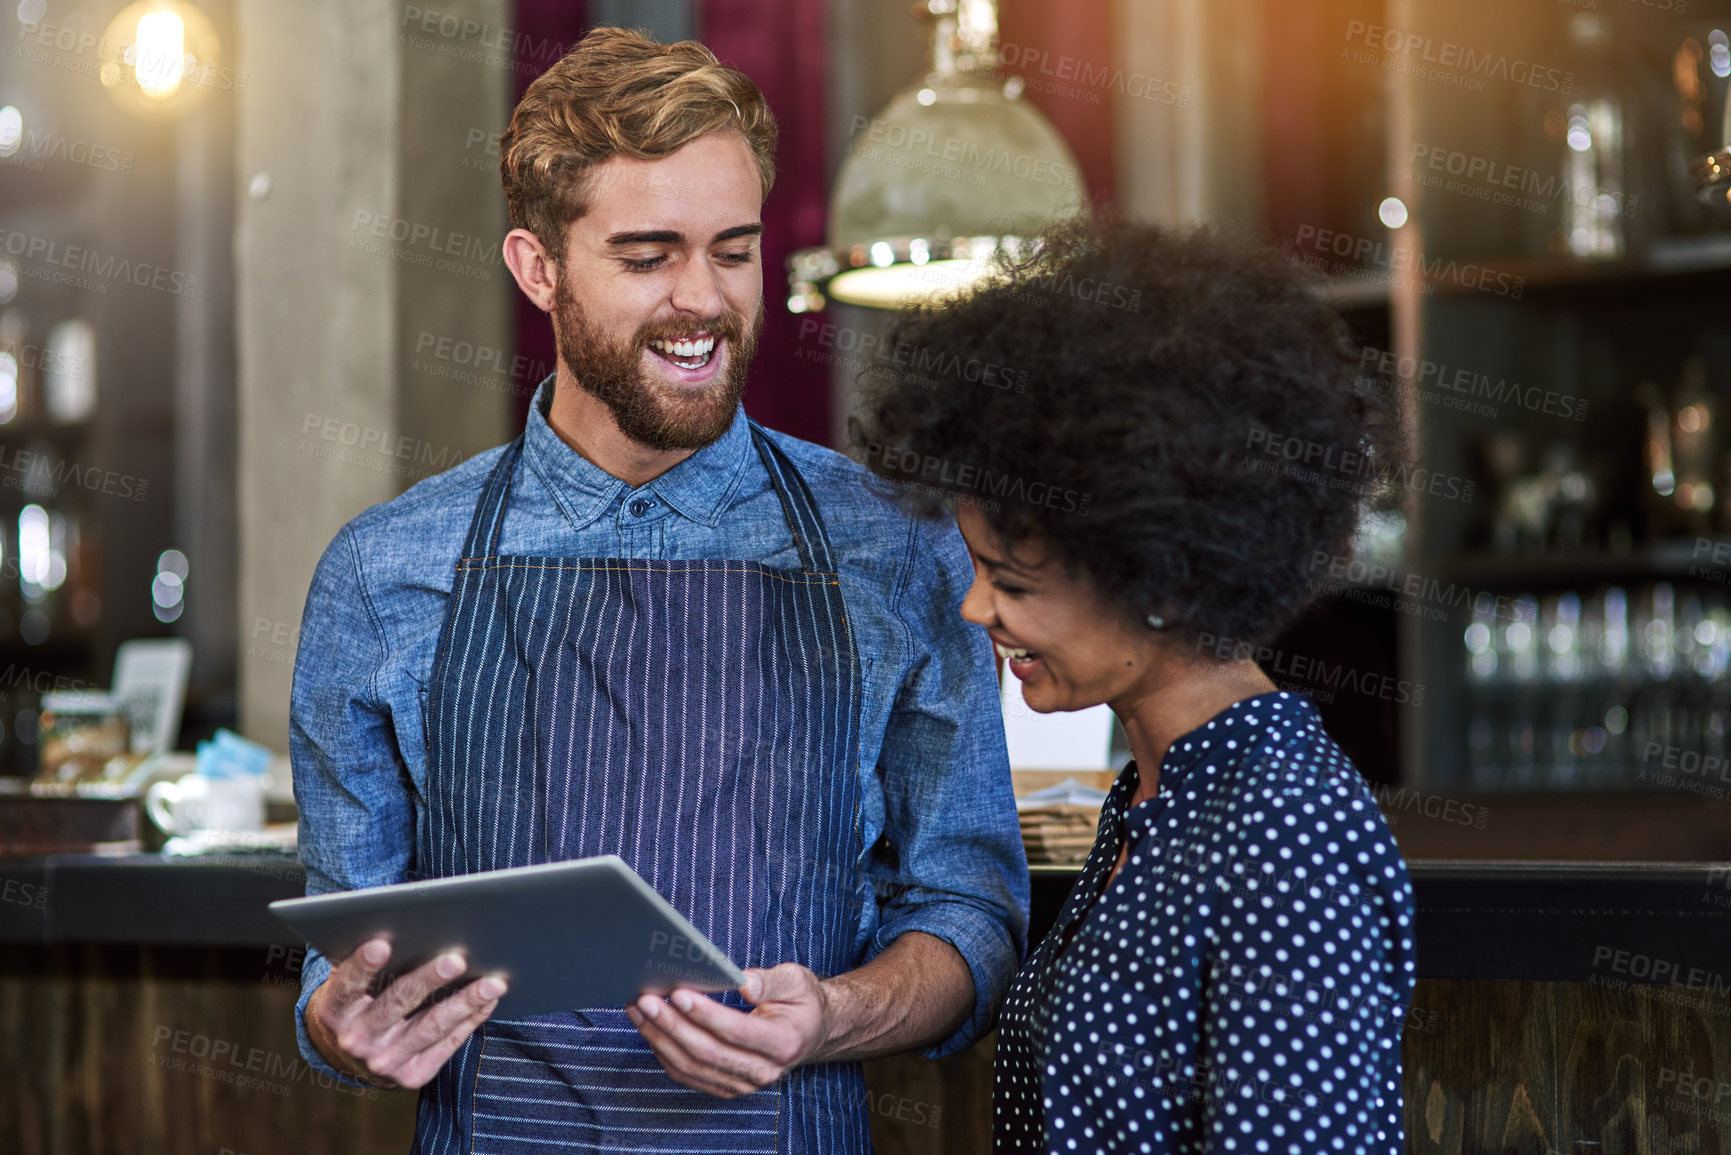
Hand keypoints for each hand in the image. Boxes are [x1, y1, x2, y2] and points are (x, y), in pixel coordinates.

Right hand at [304, 937, 506, 1089]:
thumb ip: (367, 961)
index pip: (347, 985)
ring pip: (430, 1027)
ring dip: (464, 1003)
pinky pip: (447, 1045)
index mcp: (335, 1010)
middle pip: (396, 1004)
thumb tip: (407, 925)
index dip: (363, 965)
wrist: (351, 1055)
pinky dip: (470, 1021)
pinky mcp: (411, 1075)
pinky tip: (489, 1001)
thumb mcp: (349, 983)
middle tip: (456, 960)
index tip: (382, 943)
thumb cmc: (358, 1001)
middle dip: (428, 980)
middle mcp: (356, 1039)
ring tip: (492, 983)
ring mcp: (384, 1061)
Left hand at [625, 964, 829, 1097]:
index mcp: (783, 1042)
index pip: (737, 1031)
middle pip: (707, 1051)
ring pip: (691, 1065)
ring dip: (660, 1037)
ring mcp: (742, 1084)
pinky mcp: (724, 1086)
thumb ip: (770, 981)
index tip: (679, 993)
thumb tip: (742, 982)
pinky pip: (686, 1073)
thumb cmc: (800, 1001)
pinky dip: (663, 1050)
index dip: (706, 1014)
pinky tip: (648, 1027)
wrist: (809, 1032)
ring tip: (638, 1008)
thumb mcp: (796, 981)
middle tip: (647, 999)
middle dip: (672, 1024)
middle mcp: (762, 1071)